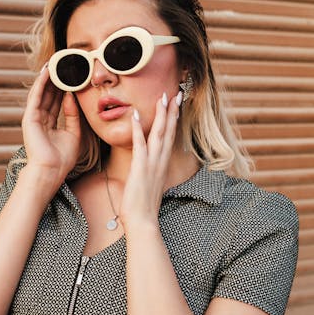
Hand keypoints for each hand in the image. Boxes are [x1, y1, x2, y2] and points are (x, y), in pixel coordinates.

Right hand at [21, 65, 81, 184]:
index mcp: (50, 125)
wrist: (51, 171)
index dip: (63, 89)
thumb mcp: (74, 133)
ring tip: (55, 62)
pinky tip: (47, 72)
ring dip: (48, 78)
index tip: (71, 76)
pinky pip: (36, 96)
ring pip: (42, 93)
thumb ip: (73, 115)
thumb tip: (71, 96)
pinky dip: (41, 83)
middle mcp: (40, 120)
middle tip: (63, 64)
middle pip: (49, 95)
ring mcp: (34, 118)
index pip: (57, 102)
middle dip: (56, 80)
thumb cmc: (62, 158)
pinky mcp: (30, 118)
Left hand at [119, 92, 180, 229]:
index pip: (170, 137)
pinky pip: (140, 144)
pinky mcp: (141, 167)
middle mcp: (160, 161)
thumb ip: (150, 174)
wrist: (143, 222)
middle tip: (176, 92)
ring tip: (162, 96)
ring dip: (161, 114)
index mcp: (162, 164)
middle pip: (169, 130)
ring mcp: (152, 163)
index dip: (173, 119)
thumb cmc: (143, 207)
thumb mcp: (149, 186)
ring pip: (159, 133)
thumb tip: (149, 171)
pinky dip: (139, 128)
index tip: (176, 104)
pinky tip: (137, 114)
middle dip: (172, 110)